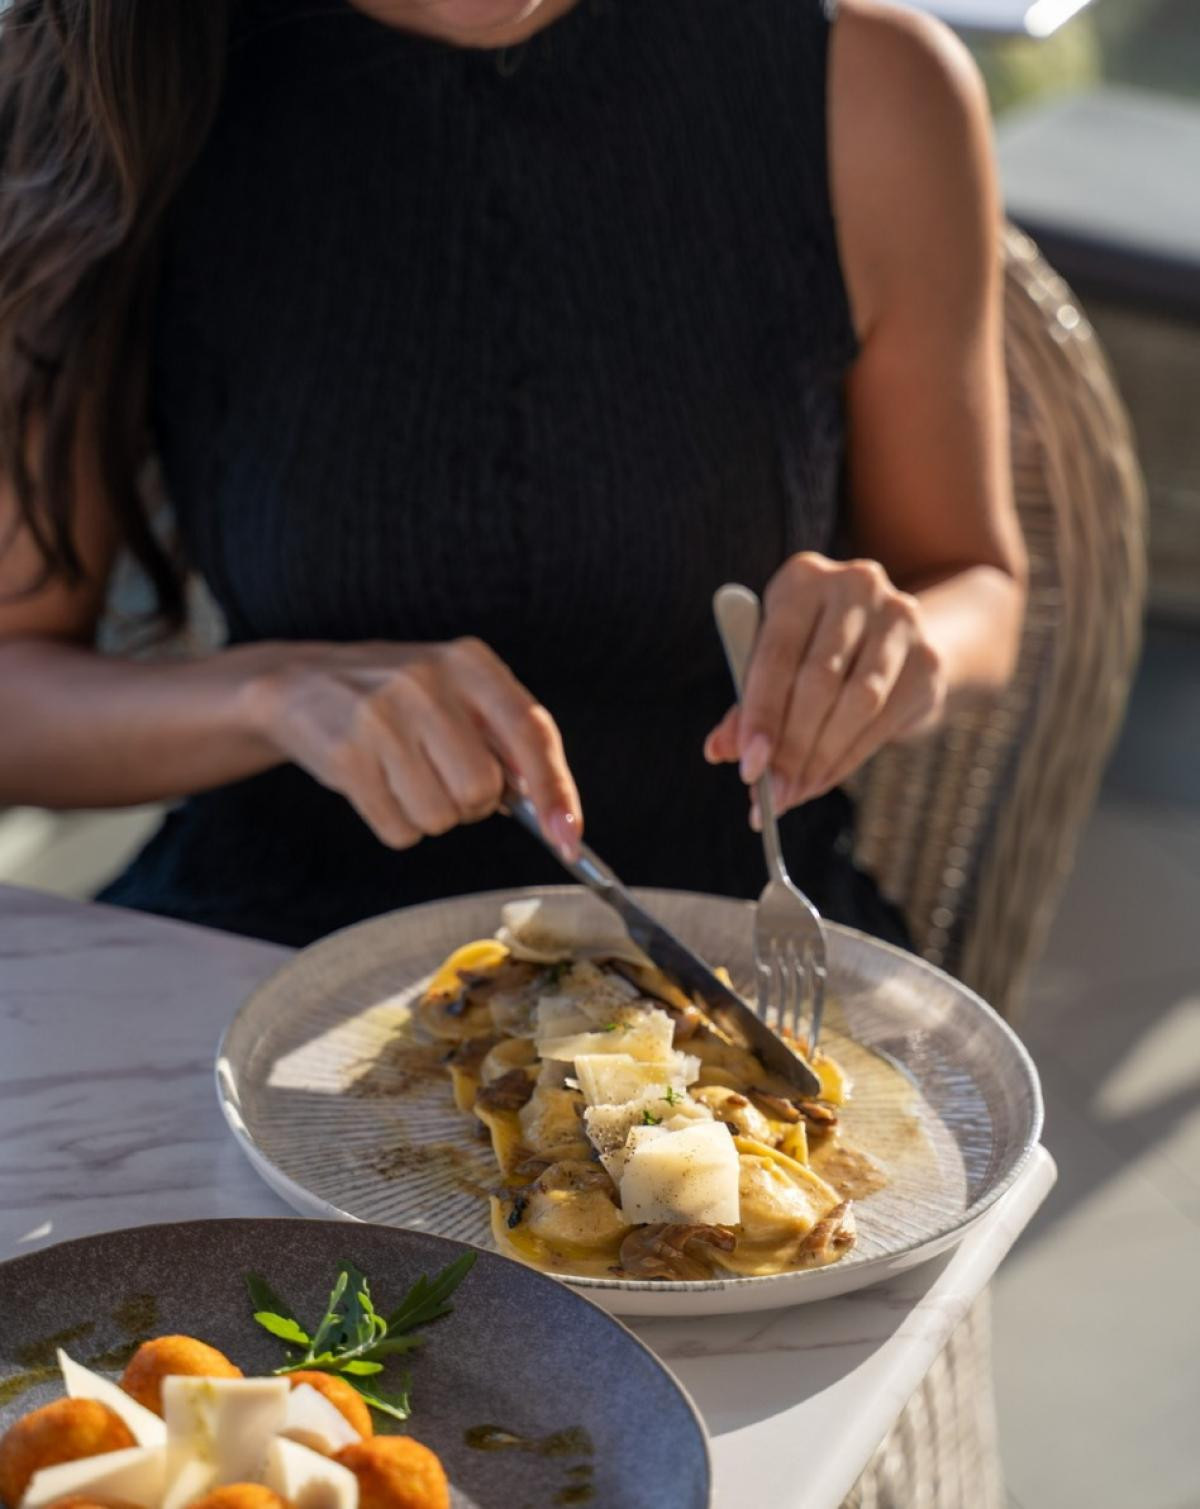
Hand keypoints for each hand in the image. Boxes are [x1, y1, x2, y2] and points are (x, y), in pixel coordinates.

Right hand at [253, 637, 580, 854]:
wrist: (302, 683)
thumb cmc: (398, 700)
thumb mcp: (457, 694)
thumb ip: (507, 739)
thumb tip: (554, 811)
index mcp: (470, 663)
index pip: (531, 731)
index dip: (555, 789)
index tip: (568, 837)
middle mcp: (429, 681)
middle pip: (482, 789)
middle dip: (470, 803)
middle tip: (442, 778)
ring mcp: (383, 716)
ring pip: (440, 817)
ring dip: (429, 816)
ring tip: (404, 777)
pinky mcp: (346, 754)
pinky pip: (398, 830)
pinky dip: (396, 825)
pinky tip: (377, 786)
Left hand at [704, 553, 945, 819]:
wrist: (895, 638)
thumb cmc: (815, 651)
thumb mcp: (776, 663)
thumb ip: (747, 703)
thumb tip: (719, 749)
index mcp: (803, 578)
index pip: (776, 654)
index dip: (760, 714)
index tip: (748, 766)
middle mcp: (856, 585)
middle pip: (818, 681)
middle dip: (791, 746)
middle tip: (771, 794)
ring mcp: (899, 618)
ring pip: (855, 703)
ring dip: (820, 758)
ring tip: (793, 793)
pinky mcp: (928, 658)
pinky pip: (883, 721)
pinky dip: (848, 758)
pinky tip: (822, 781)